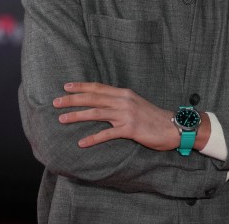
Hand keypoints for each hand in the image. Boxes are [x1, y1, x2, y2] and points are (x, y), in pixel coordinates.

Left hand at [54, 82, 185, 150]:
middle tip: (56, 102)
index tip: (66, 86)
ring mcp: (127, 115)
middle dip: (73, 99)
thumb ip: (120, 101)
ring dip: (78, 116)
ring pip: (97, 113)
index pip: (99, 87)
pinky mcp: (130, 129)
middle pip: (94, 98)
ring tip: (62, 119)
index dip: (82, 86)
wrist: (172, 126)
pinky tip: (81, 143)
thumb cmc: (153, 117)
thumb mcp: (136, 103)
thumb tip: (103, 101)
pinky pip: (108, 134)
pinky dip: (93, 138)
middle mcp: (124, 101)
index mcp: (124, 94)